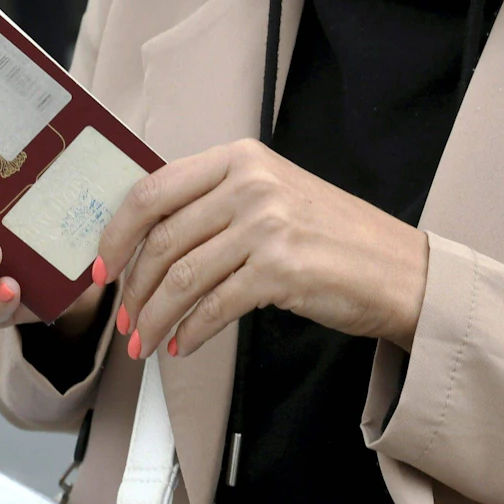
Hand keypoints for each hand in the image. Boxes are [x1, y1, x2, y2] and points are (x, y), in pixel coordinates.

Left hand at [93, 139, 429, 361]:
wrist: (400, 270)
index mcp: (240, 158)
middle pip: (162, 239)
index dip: (117, 233)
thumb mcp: (271, 195)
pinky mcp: (281, 269)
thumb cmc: (333, 238)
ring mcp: (266, 225)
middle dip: (134, 288)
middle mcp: (251, 184)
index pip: (153, 190)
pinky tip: (183, 345)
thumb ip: (215, 203)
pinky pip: (214, 306)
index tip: (102, 266)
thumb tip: (146, 239)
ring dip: (155, 317)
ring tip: (145, 342)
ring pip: (181, 276)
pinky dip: (190, 331)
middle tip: (124, 320)